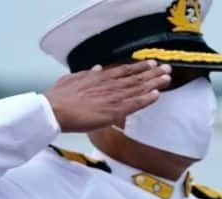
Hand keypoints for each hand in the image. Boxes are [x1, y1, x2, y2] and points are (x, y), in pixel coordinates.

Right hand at [44, 61, 171, 132]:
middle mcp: (109, 85)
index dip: (139, 67)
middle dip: (152, 73)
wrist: (54, 110)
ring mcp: (112, 97)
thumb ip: (86, 74)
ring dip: (154, 83)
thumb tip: (96, 68)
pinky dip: (146, 99)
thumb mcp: (72, 79)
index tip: (151, 63)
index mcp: (99, 77)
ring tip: (167, 78)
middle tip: (167, 68)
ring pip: (138, 89)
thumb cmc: (59, 98)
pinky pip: (134, 104)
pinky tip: (157, 94)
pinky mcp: (113, 111)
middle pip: (135, 78)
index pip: (124, 70)